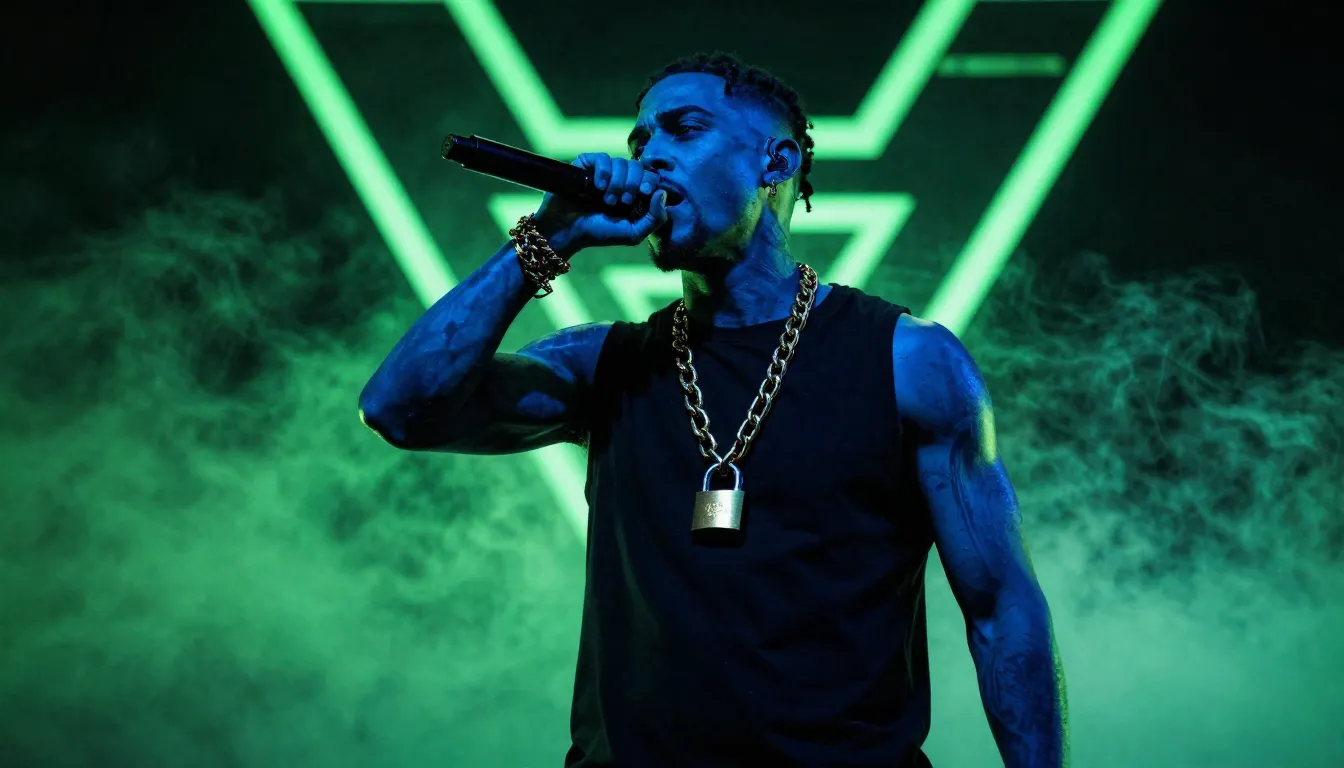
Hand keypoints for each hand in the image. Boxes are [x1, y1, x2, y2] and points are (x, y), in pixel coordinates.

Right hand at [532, 153, 668, 256]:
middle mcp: (619, 180)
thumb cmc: (598, 233)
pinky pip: (602, 158)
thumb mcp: (632, 233)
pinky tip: (597, 187)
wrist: (567, 230)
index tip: (644, 192)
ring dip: (617, 182)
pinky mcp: (586, 164)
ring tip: (606, 200)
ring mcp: (602, 171)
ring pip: (621, 162)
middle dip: (633, 183)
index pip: (650, 177)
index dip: (650, 180)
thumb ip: (654, 219)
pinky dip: (603, 172)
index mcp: (633, 194)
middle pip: (637, 166)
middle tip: (622, 201)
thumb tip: (662, 193)